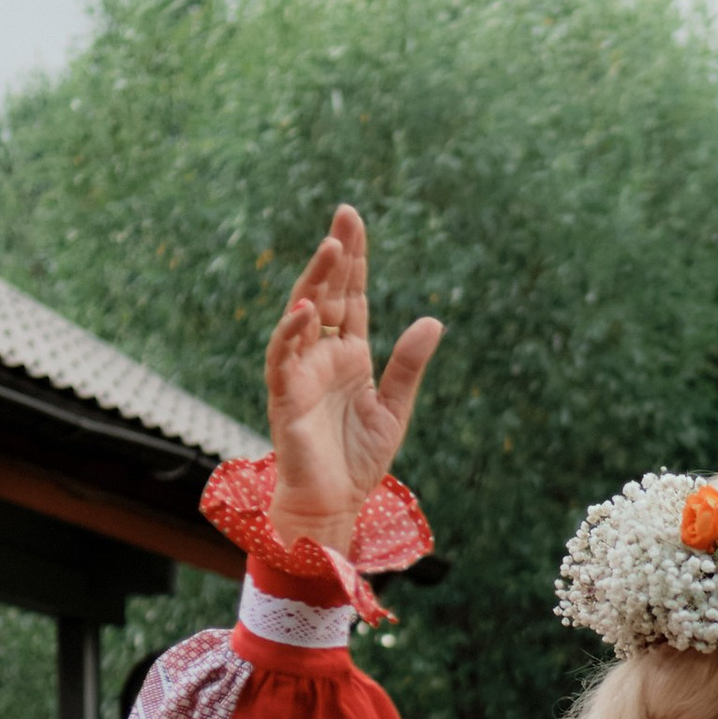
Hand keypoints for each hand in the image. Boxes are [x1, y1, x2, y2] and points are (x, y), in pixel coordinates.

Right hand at [266, 207, 442, 553]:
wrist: (333, 504)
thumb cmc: (358, 461)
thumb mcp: (395, 408)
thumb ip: (408, 365)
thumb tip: (433, 320)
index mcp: (350, 355)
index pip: (352, 296)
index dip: (354, 259)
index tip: (354, 220)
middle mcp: (323, 355)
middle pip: (328, 293)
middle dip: (336, 254)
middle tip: (346, 214)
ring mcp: (301, 372)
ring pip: (303, 314)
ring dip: (315, 280)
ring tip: (330, 245)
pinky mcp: (285, 395)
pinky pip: (284, 356)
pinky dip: (292, 331)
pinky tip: (307, 308)